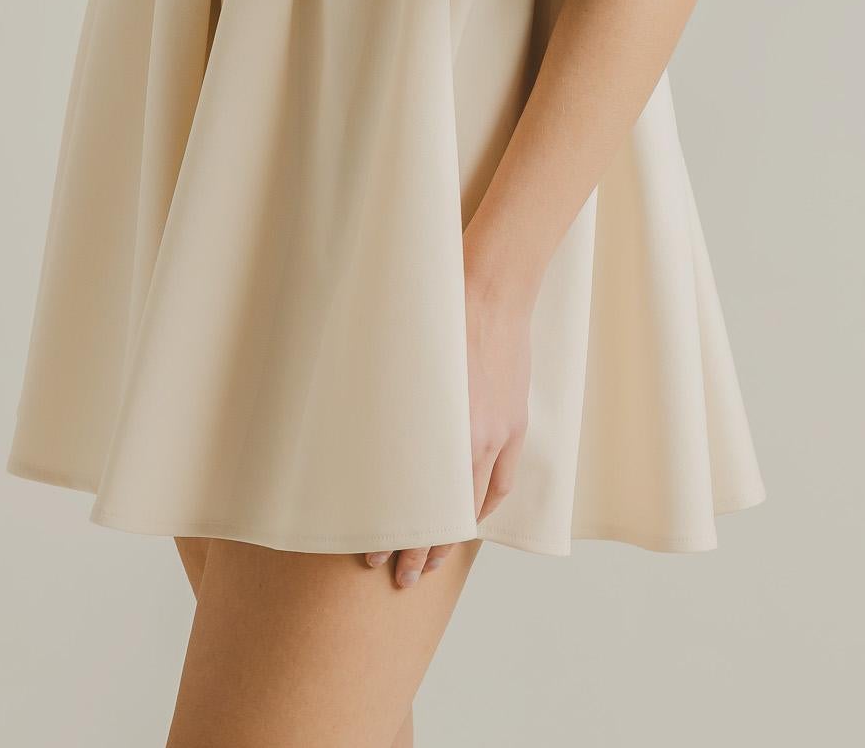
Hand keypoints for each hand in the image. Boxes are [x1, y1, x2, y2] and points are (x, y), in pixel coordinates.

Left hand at [359, 266, 532, 587]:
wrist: (491, 288)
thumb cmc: (438, 313)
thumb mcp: (398, 362)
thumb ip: (385, 403)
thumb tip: (351, 427)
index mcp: (437, 428)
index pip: (412, 500)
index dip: (392, 531)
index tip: (371, 550)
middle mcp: (469, 440)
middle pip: (440, 513)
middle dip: (418, 550)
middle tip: (397, 576)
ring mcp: (496, 433)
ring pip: (472, 504)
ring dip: (451, 537)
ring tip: (431, 564)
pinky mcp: (513, 423)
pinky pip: (502, 481)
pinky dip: (484, 505)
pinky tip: (470, 521)